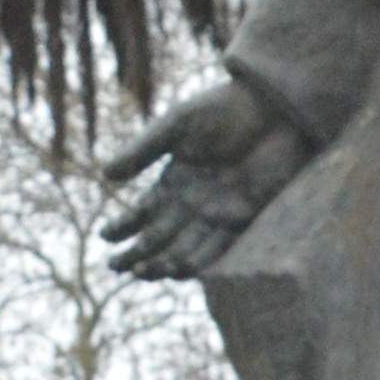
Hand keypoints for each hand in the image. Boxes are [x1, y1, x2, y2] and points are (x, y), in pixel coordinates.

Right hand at [99, 73, 312, 278]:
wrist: (273, 109)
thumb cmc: (224, 110)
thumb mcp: (176, 125)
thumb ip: (143, 150)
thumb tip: (106, 174)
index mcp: (173, 182)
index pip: (142, 214)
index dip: (123, 227)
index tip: (106, 236)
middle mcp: (192, 204)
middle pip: (158, 239)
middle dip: (136, 255)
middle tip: (115, 267)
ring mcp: (216, 214)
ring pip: (183, 250)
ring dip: (161, 264)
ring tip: (141, 270)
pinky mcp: (243, 220)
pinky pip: (217, 250)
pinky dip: (196, 263)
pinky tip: (175, 270)